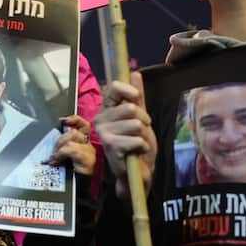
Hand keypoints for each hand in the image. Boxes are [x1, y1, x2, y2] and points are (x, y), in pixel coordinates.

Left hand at [49, 114, 96, 175]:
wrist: (75, 193)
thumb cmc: (66, 175)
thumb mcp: (62, 157)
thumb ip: (61, 146)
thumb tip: (50, 139)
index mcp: (83, 144)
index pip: (83, 125)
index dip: (74, 119)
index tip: (62, 120)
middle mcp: (89, 147)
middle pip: (74, 132)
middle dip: (60, 140)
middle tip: (53, 153)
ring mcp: (90, 154)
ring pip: (73, 138)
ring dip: (60, 147)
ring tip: (55, 159)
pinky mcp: (88, 161)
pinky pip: (73, 150)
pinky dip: (61, 154)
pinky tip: (56, 162)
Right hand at [93, 70, 156, 202]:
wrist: (136, 172)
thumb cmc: (137, 144)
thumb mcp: (140, 118)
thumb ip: (137, 97)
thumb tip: (135, 73)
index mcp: (107, 110)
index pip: (114, 88)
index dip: (129, 90)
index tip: (137, 98)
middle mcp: (101, 119)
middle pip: (131, 108)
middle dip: (144, 120)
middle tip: (141, 131)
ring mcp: (104, 133)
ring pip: (136, 124)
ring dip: (144, 136)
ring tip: (138, 143)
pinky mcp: (111, 146)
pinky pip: (137, 139)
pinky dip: (143, 147)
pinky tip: (136, 152)